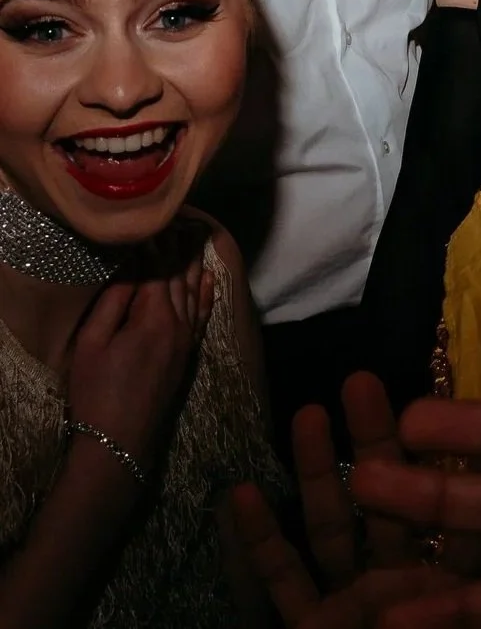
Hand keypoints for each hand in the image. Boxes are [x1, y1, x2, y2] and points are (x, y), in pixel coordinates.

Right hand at [67, 233, 213, 468]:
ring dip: (192, 263)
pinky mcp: (188, 353)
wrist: (118, 441)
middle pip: (179, 277)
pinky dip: (206, 293)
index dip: (153, 246)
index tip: (150, 223)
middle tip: (176, 220)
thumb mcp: (93, 343)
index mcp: (154, 317)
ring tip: (193, 236)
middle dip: (176, 248)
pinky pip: (203, 315)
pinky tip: (208, 277)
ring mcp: (187, 339)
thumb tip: (130, 268)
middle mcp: (179, 323)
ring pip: (194, 291)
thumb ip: (114, 302)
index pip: (157, 271)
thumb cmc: (97, 392)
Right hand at [232, 373, 457, 627]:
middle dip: (376, 442)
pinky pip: (284, 579)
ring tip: (307, 412)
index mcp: (452, 588)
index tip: (444, 408)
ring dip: (318, 472)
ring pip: (333, 528)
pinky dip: (261, 542)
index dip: (453, 461)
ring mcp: (353, 605)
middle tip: (362, 380)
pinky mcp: (307, 628)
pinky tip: (241, 491)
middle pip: (391, 502)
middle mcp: (404, 585)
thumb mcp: (457, 618)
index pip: (459, 515)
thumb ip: (467, 565)